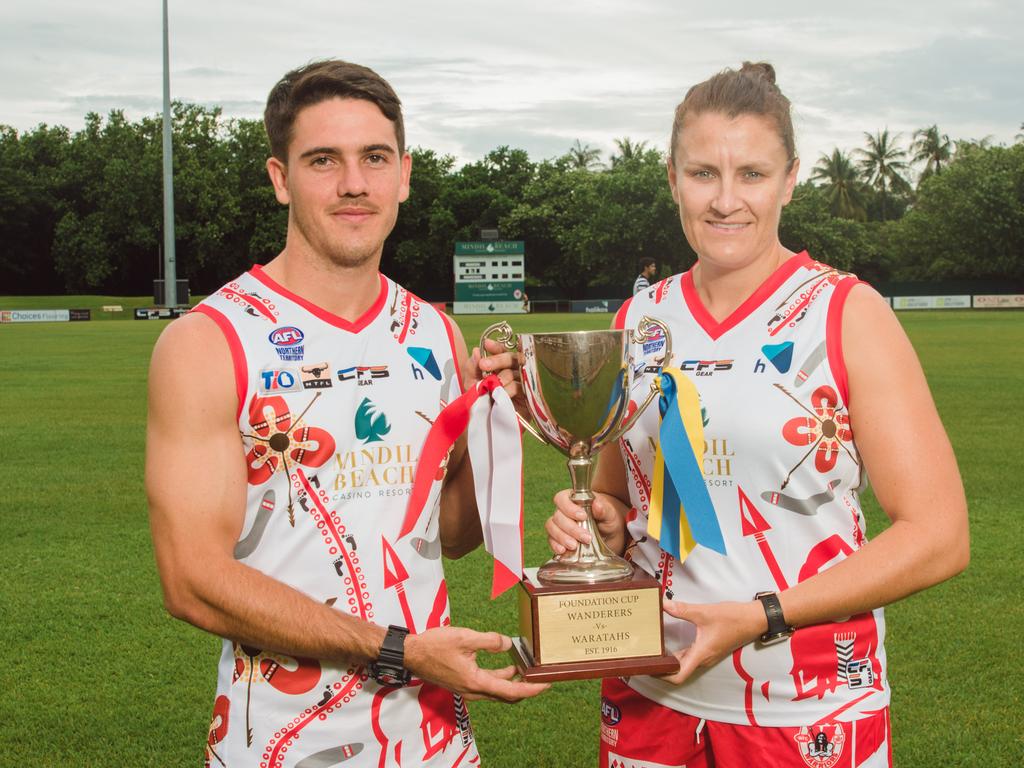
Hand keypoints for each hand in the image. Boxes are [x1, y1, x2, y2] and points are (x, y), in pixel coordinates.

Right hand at [403, 626, 548, 701]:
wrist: (411, 654)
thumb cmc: (434, 646)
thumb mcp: (465, 637)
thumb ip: (490, 641)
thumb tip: (509, 644)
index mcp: (476, 682)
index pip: (511, 691)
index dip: (531, 689)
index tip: (546, 683)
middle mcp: (473, 691)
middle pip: (507, 696)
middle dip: (526, 688)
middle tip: (541, 679)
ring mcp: (467, 690)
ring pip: (497, 692)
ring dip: (514, 684)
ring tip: (528, 670)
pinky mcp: (463, 684)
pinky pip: (488, 686)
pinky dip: (500, 679)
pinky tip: (508, 668)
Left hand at [468, 339, 527, 414]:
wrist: (485, 429)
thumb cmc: (480, 406)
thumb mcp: (471, 386)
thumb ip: (472, 368)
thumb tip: (476, 352)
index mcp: (501, 368)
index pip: (503, 352)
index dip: (496, 347)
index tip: (487, 344)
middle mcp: (514, 374)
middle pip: (513, 358)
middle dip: (498, 360)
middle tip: (484, 365)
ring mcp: (523, 385)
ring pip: (518, 373)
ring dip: (504, 376)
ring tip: (493, 385)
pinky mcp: (529, 399)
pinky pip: (522, 388)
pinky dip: (510, 389)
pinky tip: (502, 393)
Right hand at [545, 490, 627, 556]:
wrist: (611, 535)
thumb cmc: (609, 519)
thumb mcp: (610, 514)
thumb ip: (603, 509)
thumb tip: (597, 504)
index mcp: (574, 499)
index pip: (562, 498)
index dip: (569, 507)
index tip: (582, 517)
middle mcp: (564, 511)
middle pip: (557, 516)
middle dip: (571, 528)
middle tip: (586, 538)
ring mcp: (560, 525)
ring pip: (551, 528)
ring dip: (562, 537)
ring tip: (574, 546)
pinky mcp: (559, 539)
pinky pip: (551, 541)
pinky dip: (555, 545)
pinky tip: (563, 550)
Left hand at [657, 599, 766, 684]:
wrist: (755, 619)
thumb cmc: (734, 619)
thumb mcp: (705, 612)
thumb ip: (683, 609)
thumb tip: (664, 605)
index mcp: (701, 654)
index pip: (679, 675)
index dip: (662, 676)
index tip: (649, 668)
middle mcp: (704, 658)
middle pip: (679, 671)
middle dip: (662, 669)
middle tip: (646, 659)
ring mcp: (707, 655)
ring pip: (685, 664)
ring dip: (670, 662)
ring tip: (654, 653)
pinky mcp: (710, 649)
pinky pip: (691, 656)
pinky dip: (679, 655)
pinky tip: (670, 645)